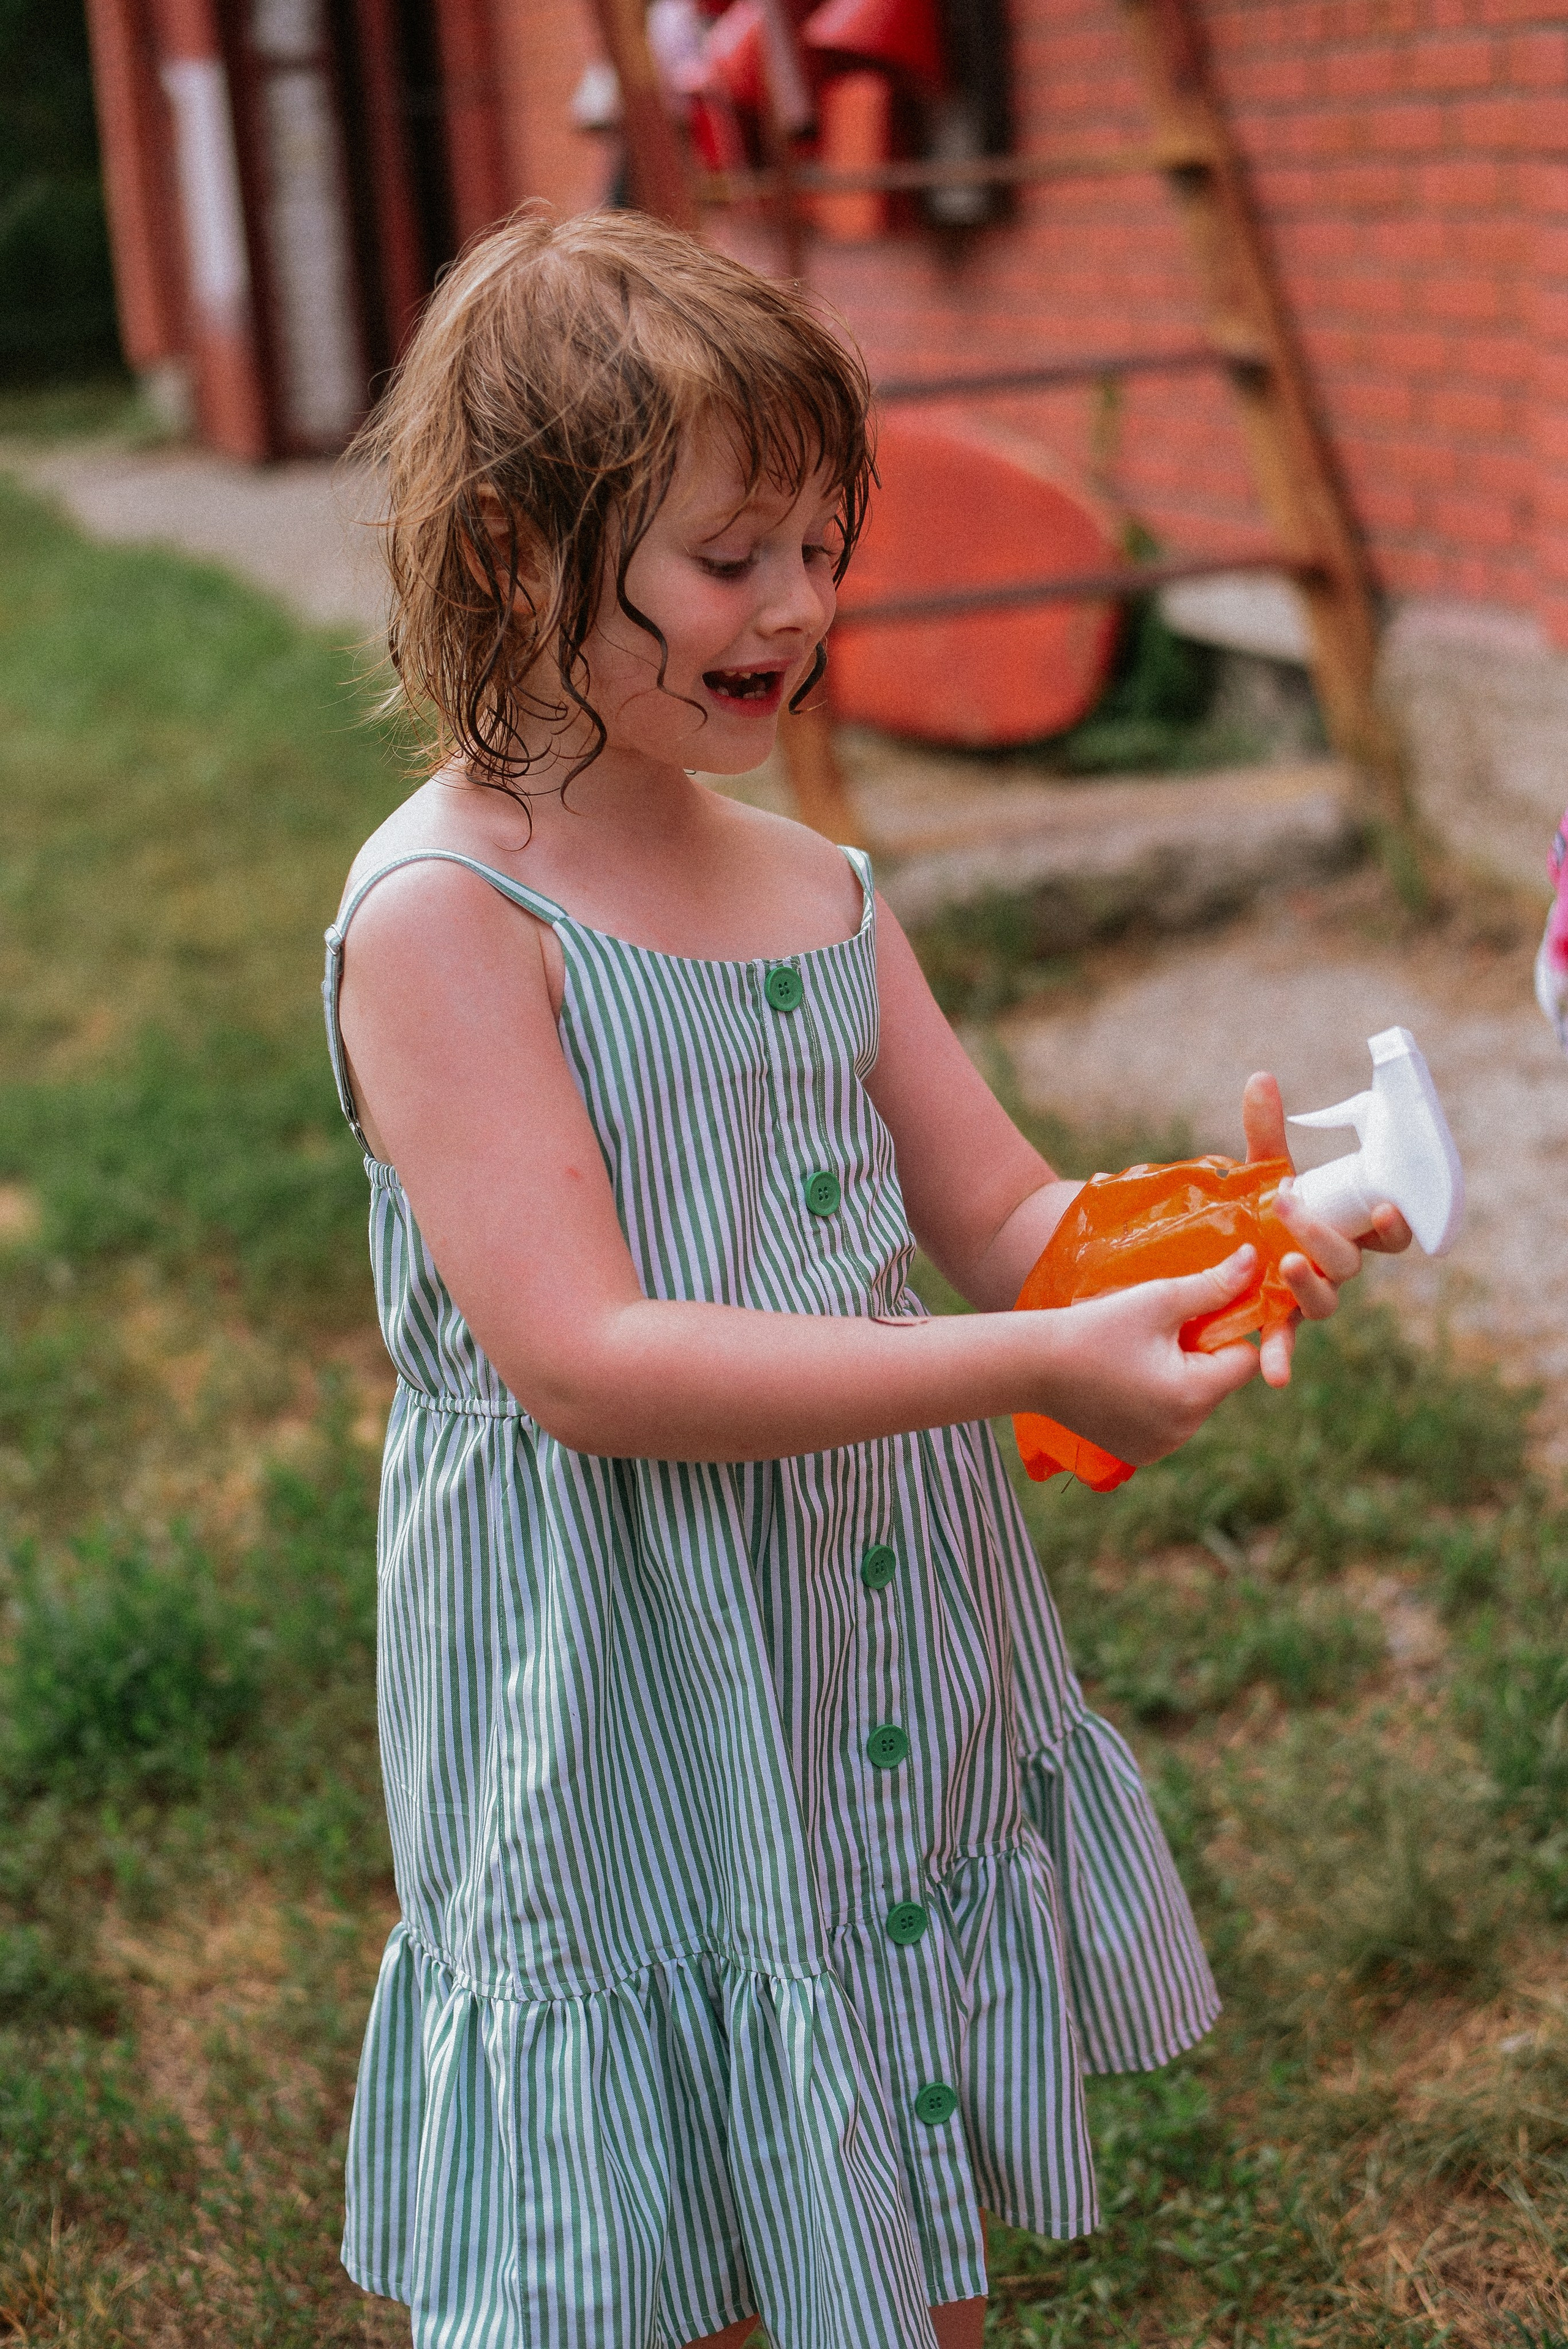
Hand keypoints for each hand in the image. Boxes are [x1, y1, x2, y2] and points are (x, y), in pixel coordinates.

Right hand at [1037, 1246, 1262, 1464]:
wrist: (1032, 1366)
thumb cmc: (1096, 1326)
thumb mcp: (1159, 1299)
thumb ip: (1213, 1285)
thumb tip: (1257, 1259)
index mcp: (1193, 1394)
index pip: (1246, 1359)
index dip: (1226, 1332)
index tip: (1191, 1318)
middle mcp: (1183, 1431)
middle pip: (1221, 1384)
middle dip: (1203, 1357)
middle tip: (1159, 1335)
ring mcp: (1161, 1448)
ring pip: (1196, 1404)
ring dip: (1182, 1380)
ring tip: (1138, 1357)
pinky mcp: (1140, 1454)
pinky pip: (1171, 1423)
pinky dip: (1159, 1403)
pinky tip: (1125, 1383)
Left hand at [1242, 1070, 1411, 1388]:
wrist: (1232, 1248)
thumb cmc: (1267, 1206)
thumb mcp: (1265, 1169)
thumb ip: (1266, 1130)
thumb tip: (1259, 1078)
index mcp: (1349, 1230)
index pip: (1388, 1234)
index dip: (1394, 1224)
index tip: (1382, 1206)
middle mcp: (1337, 1267)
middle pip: (1349, 1262)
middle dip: (1324, 1235)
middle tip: (1288, 1206)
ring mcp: (1311, 1296)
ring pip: (1325, 1302)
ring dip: (1309, 1286)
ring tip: (1283, 1267)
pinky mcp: (1280, 1319)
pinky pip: (1286, 1342)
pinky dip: (1279, 1357)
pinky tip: (1272, 1376)